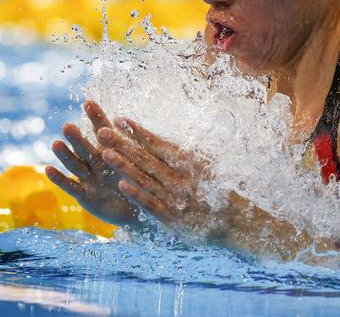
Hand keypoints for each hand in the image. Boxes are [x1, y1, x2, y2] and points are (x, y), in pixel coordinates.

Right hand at [45, 101, 139, 225]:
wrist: (140, 210)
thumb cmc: (139, 182)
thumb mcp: (139, 162)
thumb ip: (135, 144)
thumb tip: (132, 120)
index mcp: (111, 150)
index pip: (103, 131)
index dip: (97, 118)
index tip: (89, 103)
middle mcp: (97, 163)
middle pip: (86, 148)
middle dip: (77, 138)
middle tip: (68, 126)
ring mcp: (90, 179)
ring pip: (76, 165)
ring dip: (65, 155)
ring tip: (56, 144)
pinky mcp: (85, 197)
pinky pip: (71, 187)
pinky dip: (60, 179)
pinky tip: (48, 169)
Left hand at [94, 117, 214, 235]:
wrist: (236, 221)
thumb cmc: (217, 192)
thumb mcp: (204, 167)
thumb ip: (182, 156)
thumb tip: (161, 140)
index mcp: (188, 162)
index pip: (157, 143)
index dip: (137, 131)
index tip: (119, 118)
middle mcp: (180, 177)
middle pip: (146, 157)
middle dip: (123, 143)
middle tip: (102, 131)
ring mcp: (175, 197)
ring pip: (145, 178)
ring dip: (124, 165)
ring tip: (105, 153)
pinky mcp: (173, 218)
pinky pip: (151, 204)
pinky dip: (136, 194)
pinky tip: (121, 185)